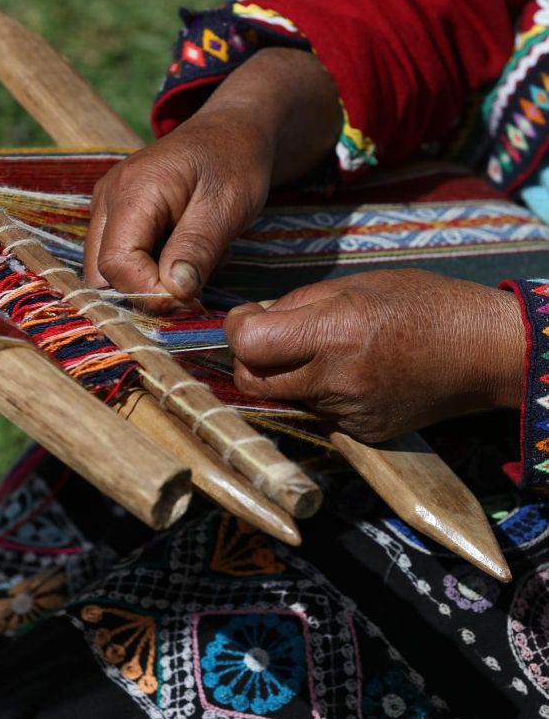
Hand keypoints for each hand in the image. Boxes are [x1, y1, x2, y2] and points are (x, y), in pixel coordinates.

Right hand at [84, 47, 339, 302]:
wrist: (231, 132)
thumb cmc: (234, 162)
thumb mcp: (227, 206)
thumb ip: (197, 249)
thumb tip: (174, 293)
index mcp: (132, 192)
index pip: (117, 264)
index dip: (151, 293)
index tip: (192, 300)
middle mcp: (108, 200)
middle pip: (103, 273)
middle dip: (147, 292)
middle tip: (196, 287)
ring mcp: (107, 208)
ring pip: (109, 272)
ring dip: (150, 283)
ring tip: (194, 261)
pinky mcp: (117, 217)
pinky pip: (122, 259)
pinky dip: (152, 270)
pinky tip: (186, 253)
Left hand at [225, 269, 524, 441]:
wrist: (480, 351)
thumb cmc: (421, 304)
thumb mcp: (354, 285)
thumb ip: (297, 304)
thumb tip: (252, 319)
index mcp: (334, 333)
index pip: (249, 344)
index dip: (237, 327)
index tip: (248, 316)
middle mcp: (336, 380)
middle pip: (253, 381)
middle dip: (249, 358)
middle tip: (271, 336)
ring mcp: (348, 414)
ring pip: (283, 399)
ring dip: (284, 375)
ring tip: (319, 350)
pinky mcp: (360, 434)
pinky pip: (315, 413)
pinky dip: (316, 393)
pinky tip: (347, 373)